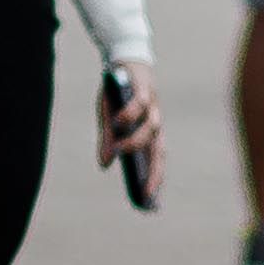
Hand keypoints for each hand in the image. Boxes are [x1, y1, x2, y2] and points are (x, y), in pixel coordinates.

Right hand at [95, 65, 165, 180]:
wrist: (122, 60)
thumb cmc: (118, 95)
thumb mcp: (108, 119)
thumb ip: (107, 141)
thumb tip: (104, 164)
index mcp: (148, 132)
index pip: (155, 160)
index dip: (154, 180)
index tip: (152, 204)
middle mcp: (154, 122)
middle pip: (159, 150)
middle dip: (155, 172)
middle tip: (148, 191)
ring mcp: (151, 106)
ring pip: (151, 128)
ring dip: (136, 140)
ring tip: (119, 149)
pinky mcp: (143, 88)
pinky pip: (140, 103)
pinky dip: (130, 114)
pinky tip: (119, 121)